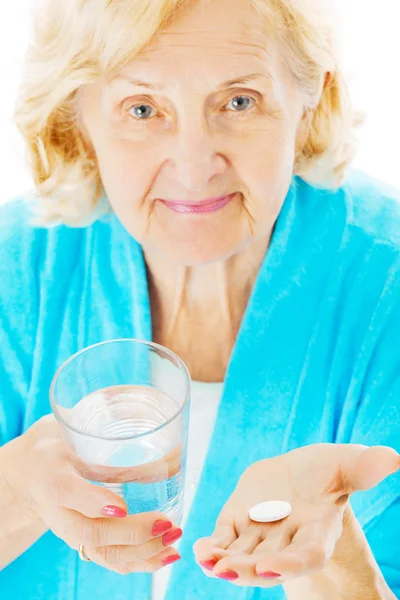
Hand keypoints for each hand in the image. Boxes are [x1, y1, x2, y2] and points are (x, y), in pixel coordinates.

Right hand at [6, 415, 182, 573]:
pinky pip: (108, 559)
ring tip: (173, 542)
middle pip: (89, 532)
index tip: (121, 507)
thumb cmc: (54, 444)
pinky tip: (165, 557)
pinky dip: (137, 562)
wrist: (28, 476)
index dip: (94, 502)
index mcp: (51, 474)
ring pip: (101, 553)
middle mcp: (59, 509)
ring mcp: (70, 529)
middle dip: (131, 533)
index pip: (67, 492)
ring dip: (140, 553)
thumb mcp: (66, 425)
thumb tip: (138, 391)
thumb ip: (98, 411)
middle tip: (166, 522)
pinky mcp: (83, 540)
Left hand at [193, 444, 399, 586]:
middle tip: (228, 571)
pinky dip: (212, 547)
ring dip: (226, 563)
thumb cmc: (327, 471)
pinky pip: (223, 539)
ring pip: (242, 556)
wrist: (298, 470)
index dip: (289, 564)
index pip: (306, 555)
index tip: (271, 567)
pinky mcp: (238, 521)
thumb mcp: (344, 464)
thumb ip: (362, 468)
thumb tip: (391, 458)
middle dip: (249, 569)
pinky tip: (200, 550)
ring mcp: (260, 534)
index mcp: (316, 533)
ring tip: (210, 564)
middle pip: (268, 563)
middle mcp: (287, 541)